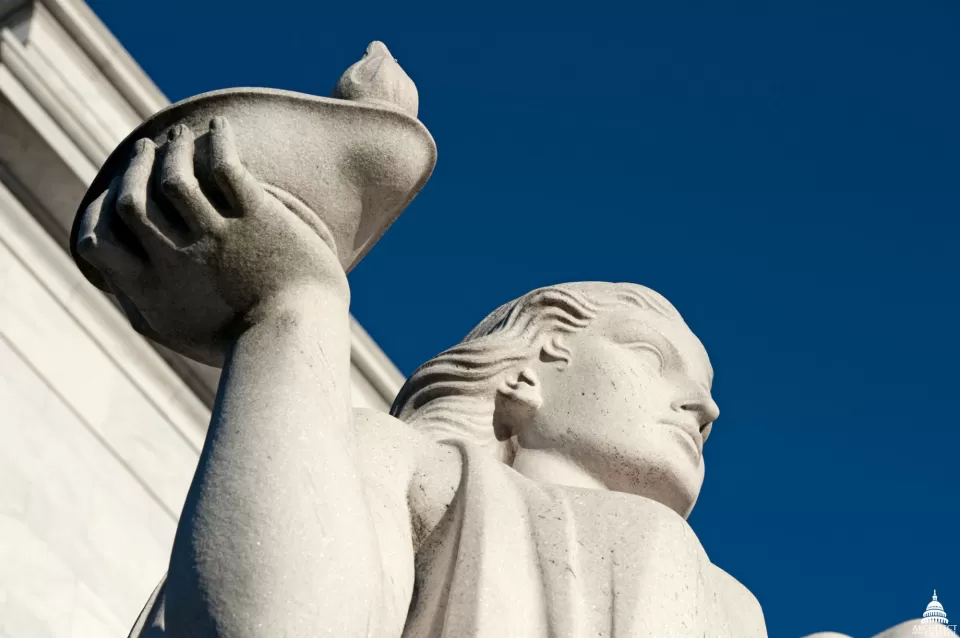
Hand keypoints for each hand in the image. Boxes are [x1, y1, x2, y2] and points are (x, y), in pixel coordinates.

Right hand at [75, 116, 347, 366]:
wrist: (301, 342)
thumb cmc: (250, 346)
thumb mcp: (187, 339)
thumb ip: (154, 313)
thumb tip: (127, 294)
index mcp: (153, 292)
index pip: (98, 242)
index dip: (97, 213)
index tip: (111, 194)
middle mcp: (176, 261)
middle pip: (132, 202)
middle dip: (135, 170)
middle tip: (145, 149)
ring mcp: (216, 236)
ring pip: (175, 177)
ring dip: (172, 151)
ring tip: (180, 135)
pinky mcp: (257, 217)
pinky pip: (226, 166)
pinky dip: (219, 141)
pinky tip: (221, 128)